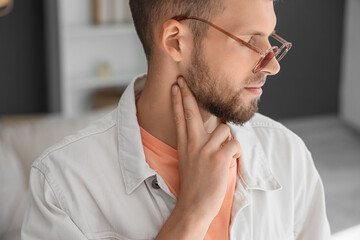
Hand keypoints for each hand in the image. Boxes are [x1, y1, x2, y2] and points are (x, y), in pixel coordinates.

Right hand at [171, 75, 241, 219]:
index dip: (177, 100)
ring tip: (224, 152)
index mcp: (184, 145)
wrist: (194, 205)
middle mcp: (192, 144)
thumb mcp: (188, 160)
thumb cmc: (194, 184)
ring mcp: (205, 150)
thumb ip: (196, 144)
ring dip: (229, 138)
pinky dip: (236, 151)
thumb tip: (214, 130)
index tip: (175, 86)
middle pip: (190, 111)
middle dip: (187, 93)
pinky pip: (235, 144)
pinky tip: (230, 160)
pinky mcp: (218, 158)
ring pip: (224, 128)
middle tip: (184, 79)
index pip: (179, 117)